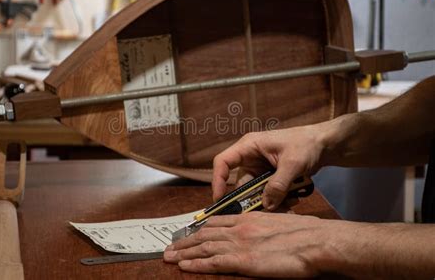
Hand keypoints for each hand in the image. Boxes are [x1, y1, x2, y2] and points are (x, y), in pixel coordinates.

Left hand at [164, 212, 340, 276]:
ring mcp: (240, 244)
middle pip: (205, 234)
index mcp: (249, 219)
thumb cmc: (305, 232)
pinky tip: (184, 266)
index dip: (200, 228)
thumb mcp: (280, 222)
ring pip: (204, 247)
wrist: (315, 241)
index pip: (217, 222)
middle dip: (185, 241)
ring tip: (169, 256)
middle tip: (170, 246)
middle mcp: (240, 228)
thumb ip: (264, 226)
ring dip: (184, 252)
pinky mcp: (243, 261)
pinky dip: (196, 264)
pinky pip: (213, 262)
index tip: (189, 232)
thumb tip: (261, 231)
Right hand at [213, 126, 326, 209]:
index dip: (217, 180)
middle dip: (252, 200)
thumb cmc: (307, 144)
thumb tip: (267, 205)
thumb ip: (278, 185)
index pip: (223, 162)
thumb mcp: (293, 164)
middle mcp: (250, 158)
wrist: (325, 144)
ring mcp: (260, 169)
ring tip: (289, 204)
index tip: (220, 199)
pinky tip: (293, 201)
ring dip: (269, 202)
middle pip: (241, 184)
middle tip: (264, 213)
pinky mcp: (270, 177)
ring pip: (255, 192)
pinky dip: (277, 200)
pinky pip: (267, 193)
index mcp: (249, 146)